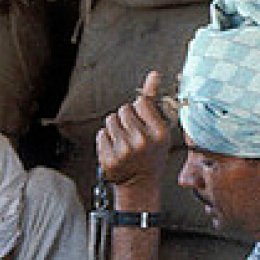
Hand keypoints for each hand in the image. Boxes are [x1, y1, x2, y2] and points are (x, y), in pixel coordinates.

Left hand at [96, 70, 170, 193]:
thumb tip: (154, 74)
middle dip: (126, 119)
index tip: (143, 123)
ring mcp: (124, 152)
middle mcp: (142, 142)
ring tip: (123, 143)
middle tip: (132, 136)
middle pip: (123, 110)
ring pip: (110, 121)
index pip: (140, 102)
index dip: (139, 110)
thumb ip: (153, 100)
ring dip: (115, 128)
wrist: (140, 184)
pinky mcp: (109, 159)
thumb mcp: (158, 129)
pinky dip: (105, 140)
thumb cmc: (150, 153)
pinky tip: (115, 150)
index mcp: (159, 133)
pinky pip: (101, 135)